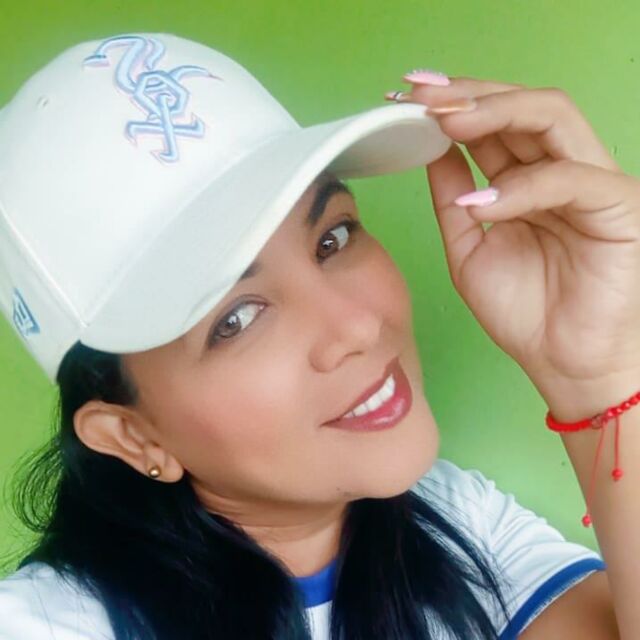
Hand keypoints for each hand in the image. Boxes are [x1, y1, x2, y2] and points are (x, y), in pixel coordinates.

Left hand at [389, 75, 639, 419]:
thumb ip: (454, 199)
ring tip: (446, 121)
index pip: (493, 123)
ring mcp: (592, 182)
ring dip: (494, 113)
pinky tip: (481, 203)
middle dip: (468, 95)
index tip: (406, 98)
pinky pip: (568, 179)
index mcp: (525, 180)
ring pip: (552, 117)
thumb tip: (431, 151)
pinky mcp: (618, 205)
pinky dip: (520, 188)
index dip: (452, 105)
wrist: (563, 362)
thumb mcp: (470, 247)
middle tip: (421, 95)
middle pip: (521, 106)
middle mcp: (559, 171)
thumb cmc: (524, 310)